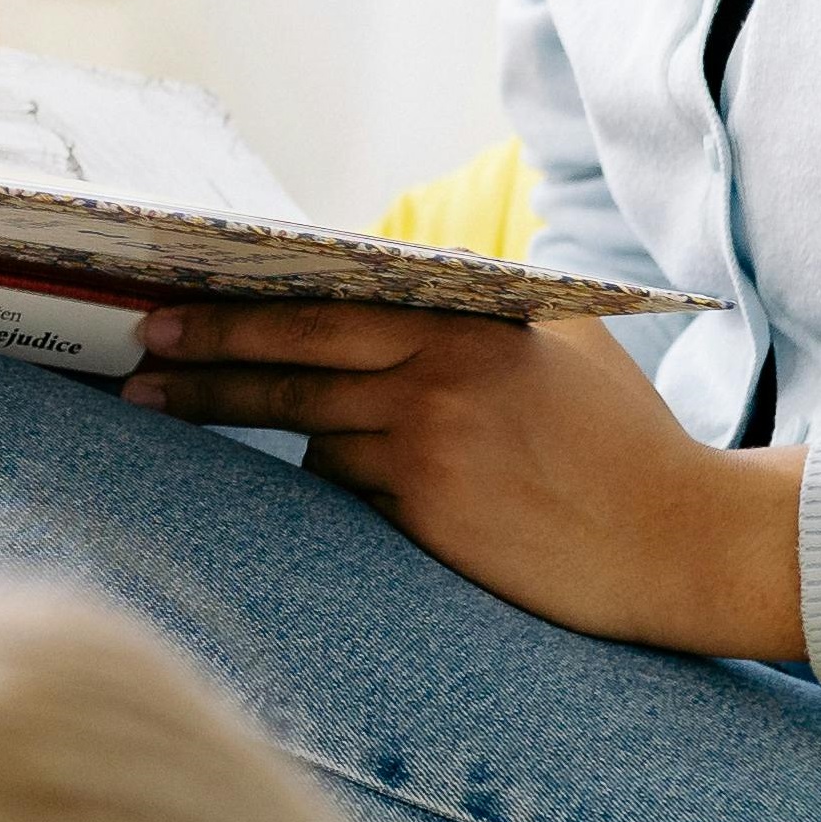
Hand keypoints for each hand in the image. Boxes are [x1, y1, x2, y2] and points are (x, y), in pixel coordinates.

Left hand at [123, 305, 809, 660]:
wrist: (682, 542)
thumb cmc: (630, 443)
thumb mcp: (567, 344)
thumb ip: (490, 312)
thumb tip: (413, 279)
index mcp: (468, 326)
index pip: (326, 307)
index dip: (243, 309)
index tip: (175, 307)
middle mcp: (438, 380)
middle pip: (291, 364)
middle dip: (202, 363)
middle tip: (138, 361)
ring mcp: (428, 451)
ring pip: (311, 434)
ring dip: (262, 425)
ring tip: (173, 413)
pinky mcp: (428, 518)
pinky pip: (350, 494)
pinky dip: (341, 485)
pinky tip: (352, 486)